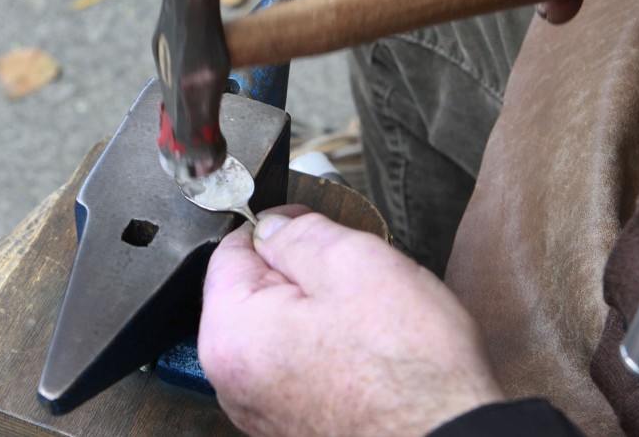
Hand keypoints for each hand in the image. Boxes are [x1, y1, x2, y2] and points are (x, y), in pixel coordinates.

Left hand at [198, 206, 503, 436]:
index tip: (312, 222)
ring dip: (320, 311)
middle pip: (256, 292)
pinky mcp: (294, 424)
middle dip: (303, 273)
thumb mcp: (352, 263)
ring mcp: (263, 408)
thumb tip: (272, 226)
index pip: (231, 250)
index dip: (278, 226)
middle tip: (355, 276)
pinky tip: (371, 350)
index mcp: (232, 334)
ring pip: (283, 328)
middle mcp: (235, 379)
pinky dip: (331, 348)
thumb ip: (299, 233)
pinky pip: (302, 364)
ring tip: (370, 319)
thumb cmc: (407, 366)